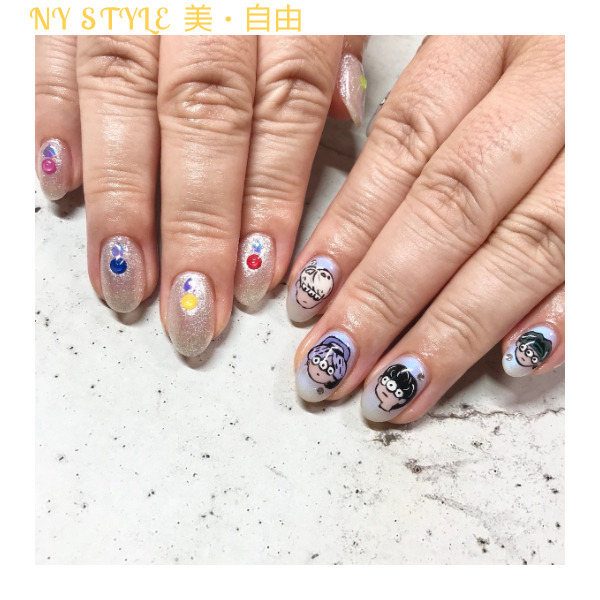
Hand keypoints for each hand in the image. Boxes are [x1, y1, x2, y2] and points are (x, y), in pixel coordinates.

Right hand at [35, 34, 366, 355]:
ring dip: (122, 200)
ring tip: (125, 284)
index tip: (261, 279)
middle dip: (195, 227)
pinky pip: (53, 50)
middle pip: (204, 121)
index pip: (283, 110)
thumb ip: (338, 40)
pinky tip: (57, 187)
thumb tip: (343, 117)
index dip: (270, 200)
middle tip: (193, 313)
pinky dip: (52, 119)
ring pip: (123, 97)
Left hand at [288, 36, 564, 422]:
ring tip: (396, 387)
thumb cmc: (540, 51)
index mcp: (492, 37)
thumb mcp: (476, 49)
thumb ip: (421, 125)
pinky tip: (515, 359)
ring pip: (524, 244)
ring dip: (454, 327)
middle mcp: (551, 80)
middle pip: (451, 206)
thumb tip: (343, 232)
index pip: (404, 144)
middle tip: (332, 363)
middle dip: (385, 296)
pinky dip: (563, 308)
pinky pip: (599, 251)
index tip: (307, 298)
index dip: (350, 227)